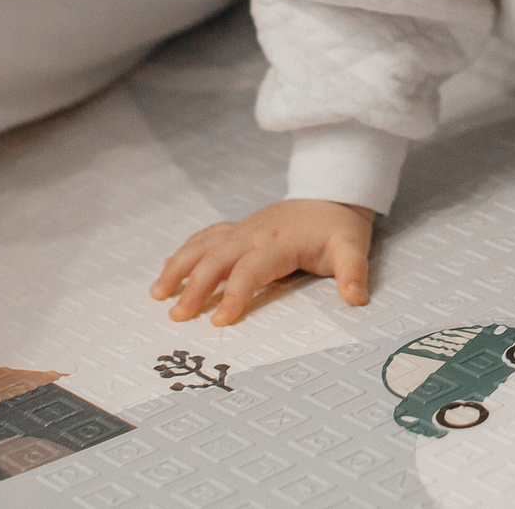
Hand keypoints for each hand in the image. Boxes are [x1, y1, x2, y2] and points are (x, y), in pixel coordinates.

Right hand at [153, 199, 375, 325]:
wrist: (331, 194)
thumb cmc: (339, 228)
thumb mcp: (352, 248)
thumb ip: (353, 273)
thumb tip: (356, 298)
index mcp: (278, 243)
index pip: (250, 270)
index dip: (234, 294)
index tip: (220, 321)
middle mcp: (253, 234)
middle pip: (217, 259)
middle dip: (195, 287)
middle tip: (178, 316)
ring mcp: (243, 229)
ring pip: (203, 246)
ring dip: (179, 267)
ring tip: (158, 293)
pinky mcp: (238, 228)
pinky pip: (206, 237)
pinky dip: (185, 252)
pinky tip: (169, 268)